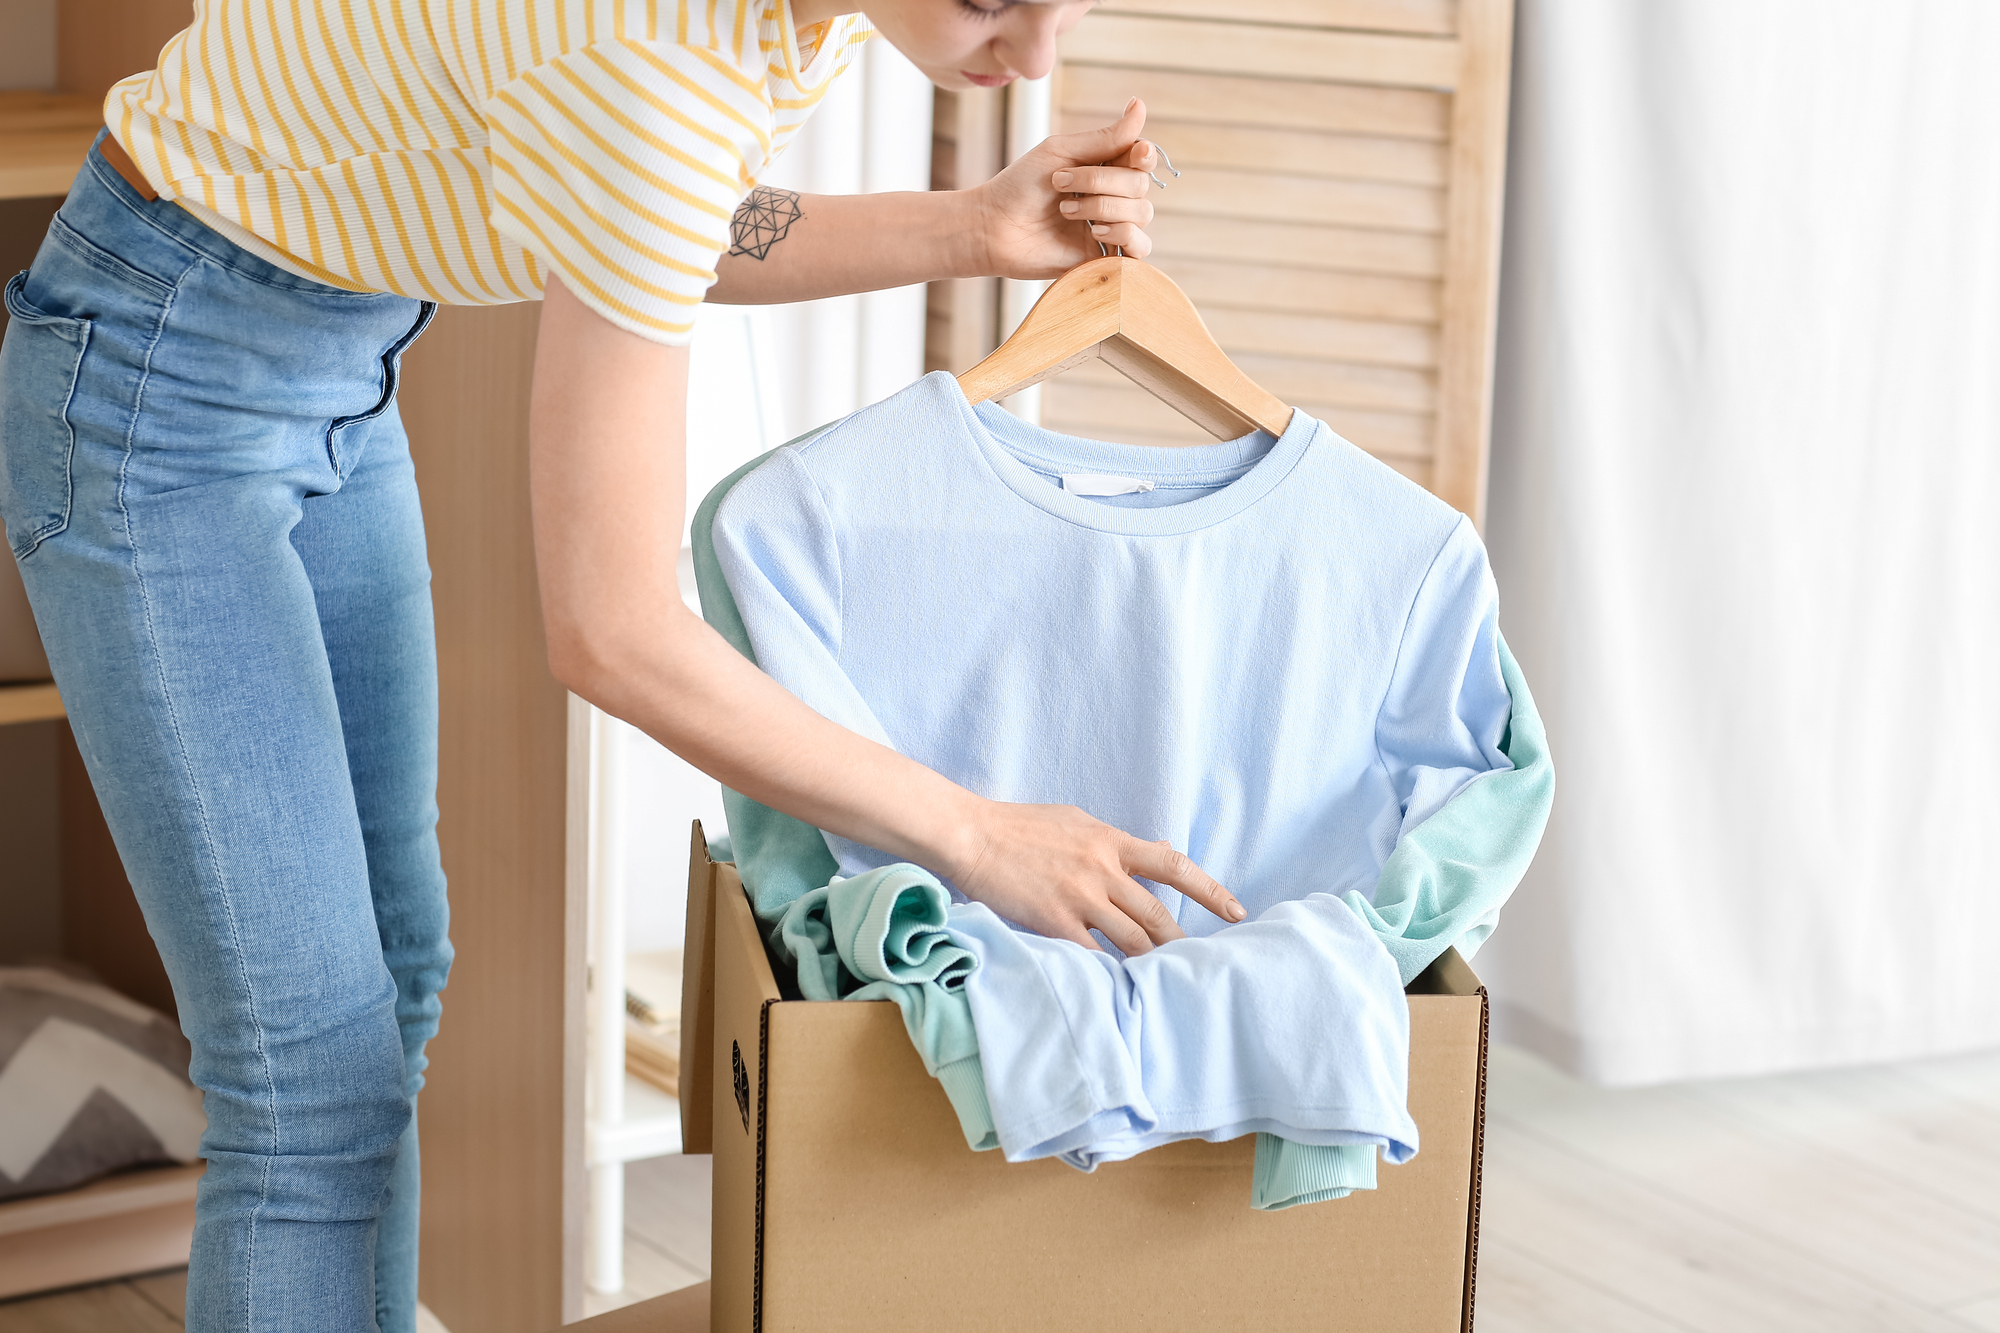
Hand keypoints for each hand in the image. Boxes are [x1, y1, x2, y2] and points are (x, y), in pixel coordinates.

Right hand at [947, 798, 1245, 954]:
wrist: (972, 835)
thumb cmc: (1021, 826)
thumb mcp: (1078, 821)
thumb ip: (1117, 842)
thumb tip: (1159, 851)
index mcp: (1111, 841)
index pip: (1174, 865)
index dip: (1211, 891)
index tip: (1237, 912)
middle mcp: (1103, 869)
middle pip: (1158, 914)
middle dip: (1182, 943)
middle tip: (1199, 965)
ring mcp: (1080, 897)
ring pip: (1133, 939)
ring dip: (1152, 963)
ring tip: (1166, 982)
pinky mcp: (1054, 921)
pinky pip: (1093, 955)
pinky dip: (1110, 972)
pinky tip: (1121, 986)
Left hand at [973, 98, 1161, 278]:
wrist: (993, 228)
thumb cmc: (1020, 186)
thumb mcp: (1061, 152)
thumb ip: (1105, 137)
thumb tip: (1141, 104)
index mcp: (1104, 168)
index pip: (1143, 159)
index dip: (1145, 155)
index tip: (1136, 153)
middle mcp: (1113, 197)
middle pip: (1140, 184)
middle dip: (1101, 181)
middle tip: (1059, 184)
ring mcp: (1111, 227)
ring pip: (1141, 212)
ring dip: (1103, 207)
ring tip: (1065, 211)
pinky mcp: (1106, 257)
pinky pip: (1141, 247)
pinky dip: (1124, 234)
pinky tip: (1095, 233)